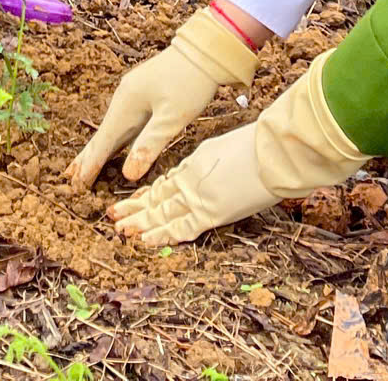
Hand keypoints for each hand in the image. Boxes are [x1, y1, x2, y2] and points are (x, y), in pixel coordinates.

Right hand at [68, 8, 258, 188]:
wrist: (204, 49)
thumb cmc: (190, 82)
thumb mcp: (172, 117)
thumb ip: (149, 145)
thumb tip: (127, 175)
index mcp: (127, 104)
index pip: (104, 141)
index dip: (91, 164)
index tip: (77, 184)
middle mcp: (124, 98)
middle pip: (103, 134)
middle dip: (88, 157)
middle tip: (70, 178)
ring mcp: (132, 95)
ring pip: (112, 129)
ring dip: (99, 149)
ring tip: (83, 166)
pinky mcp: (143, 95)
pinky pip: (123, 123)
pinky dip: (114, 139)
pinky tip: (113, 146)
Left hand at [110, 56, 366, 246]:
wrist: (274, 153)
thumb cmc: (258, 147)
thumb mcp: (225, 149)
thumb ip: (209, 164)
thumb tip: (204, 173)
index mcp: (195, 162)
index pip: (165, 183)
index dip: (146, 194)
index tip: (133, 201)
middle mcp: (192, 179)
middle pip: (157, 198)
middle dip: (135, 208)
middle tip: (112, 216)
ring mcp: (200, 197)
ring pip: (162, 213)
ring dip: (141, 222)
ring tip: (120, 229)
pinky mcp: (212, 213)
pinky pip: (182, 227)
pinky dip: (162, 235)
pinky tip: (145, 240)